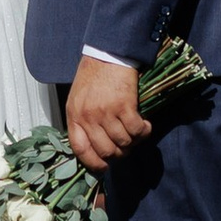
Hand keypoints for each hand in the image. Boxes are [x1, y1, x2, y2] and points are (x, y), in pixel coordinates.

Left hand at [65, 54, 150, 171]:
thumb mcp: (78, 99)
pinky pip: (136, 130)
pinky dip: (144, 132)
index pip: (80, 150)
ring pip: (123, 142)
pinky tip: (145, 125)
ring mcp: (106, 112)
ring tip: (136, 134)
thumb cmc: (93, 76)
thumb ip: (82, 121)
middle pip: (106, 151)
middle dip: (119, 153)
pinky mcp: (124, 105)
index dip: (94, 163)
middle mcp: (88, 117)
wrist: (107, 53)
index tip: (104, 167)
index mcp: (74, 116)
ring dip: (133, 142)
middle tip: (125, 146)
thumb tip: (94, 146)